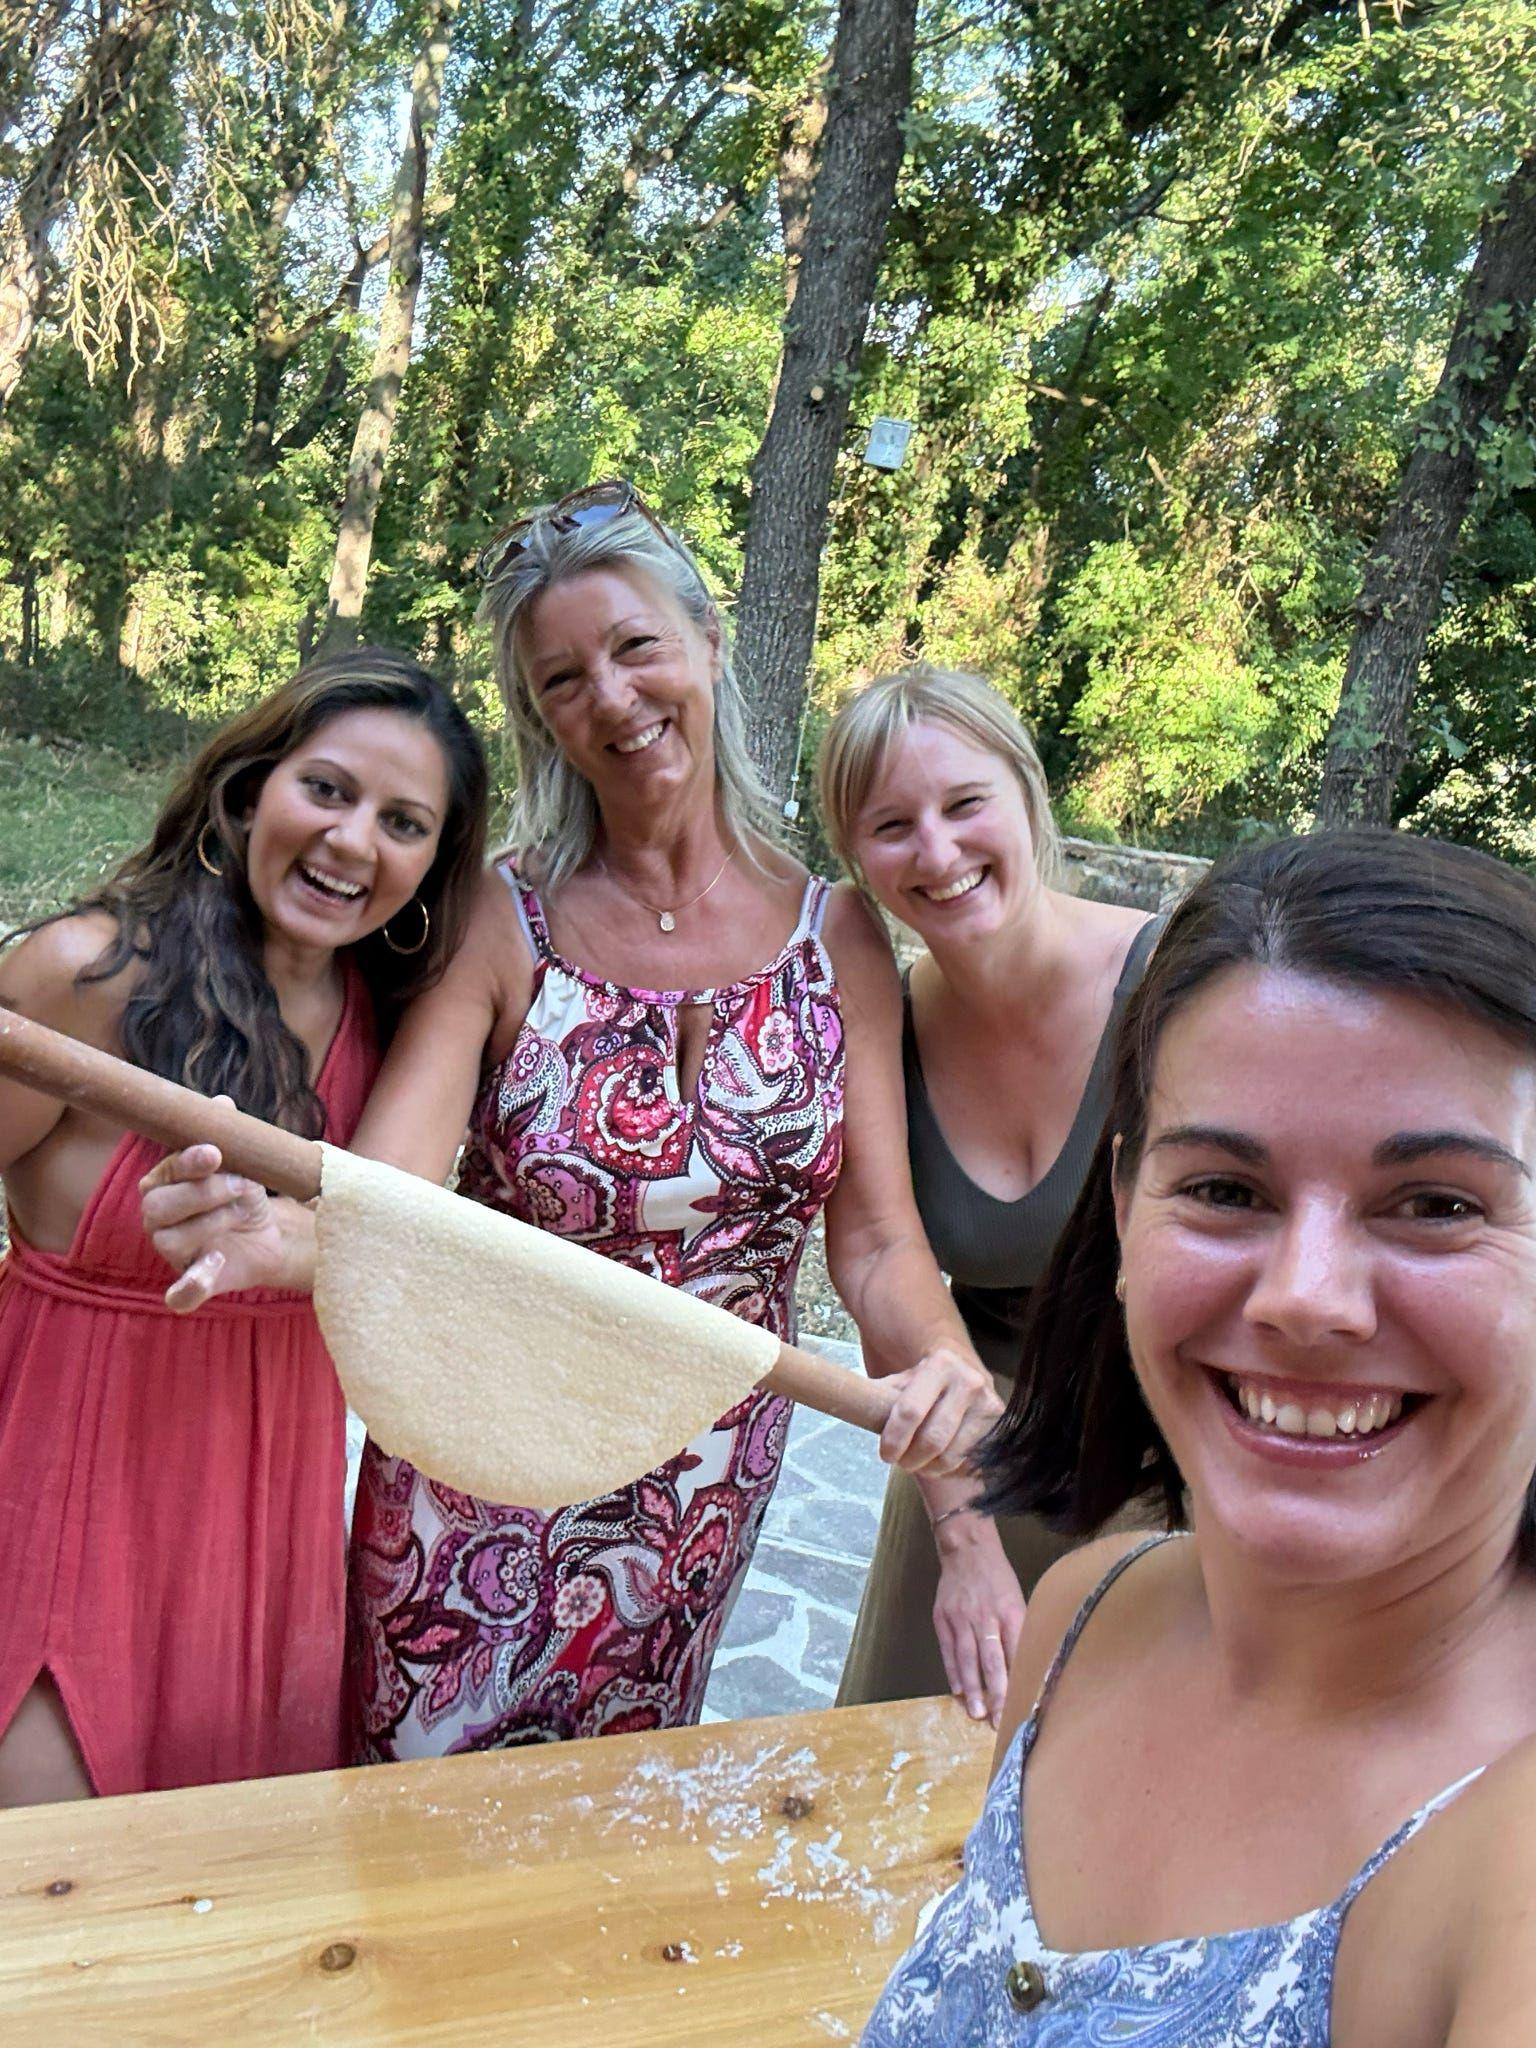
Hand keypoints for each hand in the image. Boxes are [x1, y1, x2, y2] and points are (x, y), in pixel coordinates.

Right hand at [139, 1126, 298, 1309]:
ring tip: (245, 1210)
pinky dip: (192, 1284)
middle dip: (203, 1192)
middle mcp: (158, 1220)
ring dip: (213, 1222)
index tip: (216, 1152)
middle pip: (158, 1208)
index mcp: (162, 1186)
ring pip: (171, 1241)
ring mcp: (173, 1253)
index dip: (187, 1162)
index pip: (163, 1174)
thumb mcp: (238, 1162)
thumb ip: (225, 1135)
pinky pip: (181, 1293)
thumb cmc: (241, 1192)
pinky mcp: (194, 1283)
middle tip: (241, 1184)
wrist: (268, 1233)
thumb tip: (221, 1105)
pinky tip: (217, 1262)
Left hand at [878, 1344, 1002, 1476]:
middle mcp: (969, 1381)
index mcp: (939, 1365)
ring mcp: (988, 1404)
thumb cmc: (924, 1379)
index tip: (885, 1454)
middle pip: (932, 1440)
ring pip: (952, 1456)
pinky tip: (940, 1461)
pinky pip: (969, 1461)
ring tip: (918, 1463)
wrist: (964, 1367)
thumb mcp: (902, 1379)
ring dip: (929, 1468)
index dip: (894, 1439)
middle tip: (900, 1462)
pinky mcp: (1000, 1424)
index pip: (910, 1411)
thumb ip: (881, 1396)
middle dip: (910, 1459)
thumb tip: (852, 1412)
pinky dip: (950, 1469)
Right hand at [932, 1518, 1025, 1727]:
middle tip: (997, 1720)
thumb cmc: (999, 1578)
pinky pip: (948, 1649)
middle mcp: (985, 1617)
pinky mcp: (942, 1617)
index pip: (1016, 1654)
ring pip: (967, 1658)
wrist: (967, 1550)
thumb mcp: (1018, 1599)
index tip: (1020, 1707)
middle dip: (995, 1693)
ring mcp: (961, 1617)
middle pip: (992, 1660)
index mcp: (1011, 1612)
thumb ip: (1020, 1632)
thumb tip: (1027, 1666)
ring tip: (976, 1712)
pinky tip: (958, 1690)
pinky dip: (953, 1671)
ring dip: (972, 1688)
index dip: (1017, 1682)